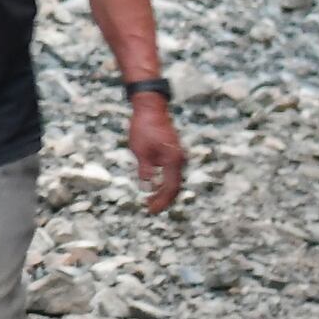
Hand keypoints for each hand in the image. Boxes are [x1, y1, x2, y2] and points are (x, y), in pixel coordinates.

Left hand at [128, 90, 186, 214]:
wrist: (150, 107)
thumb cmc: (144, 127)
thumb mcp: (140, 151)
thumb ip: (145, 171)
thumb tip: (147, 188)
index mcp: (173, 160)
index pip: (170, 188)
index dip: (161, 201)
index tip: (151, 210)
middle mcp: (179, 159)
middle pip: (174, 186)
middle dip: (163, 199)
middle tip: (149, 208)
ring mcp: (177, 155)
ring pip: (173, 180)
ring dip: (163, 191)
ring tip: (150, 200)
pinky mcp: (172, 151)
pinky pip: (171, 172)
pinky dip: (163, 181)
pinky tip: (153, 185)